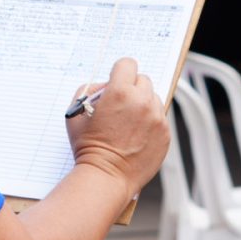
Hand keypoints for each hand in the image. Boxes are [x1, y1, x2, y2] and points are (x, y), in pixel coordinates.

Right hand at [65, 58, 168, 198]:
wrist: (106, 176)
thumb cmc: (88, 146)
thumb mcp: (76, 113)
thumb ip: (88, 91)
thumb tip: (103, 86)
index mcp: (119, 92)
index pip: (127, 63)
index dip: (119, 71)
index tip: (116, 80)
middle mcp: (142, 101)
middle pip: (143, 79)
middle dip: (131, 87)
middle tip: (120, 104)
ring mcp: (157, 118)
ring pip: (153, 98)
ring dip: (142, 104)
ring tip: (128, 122)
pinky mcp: (165, 133)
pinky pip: (160, 117)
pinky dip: (150, 121)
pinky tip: (136, 135)